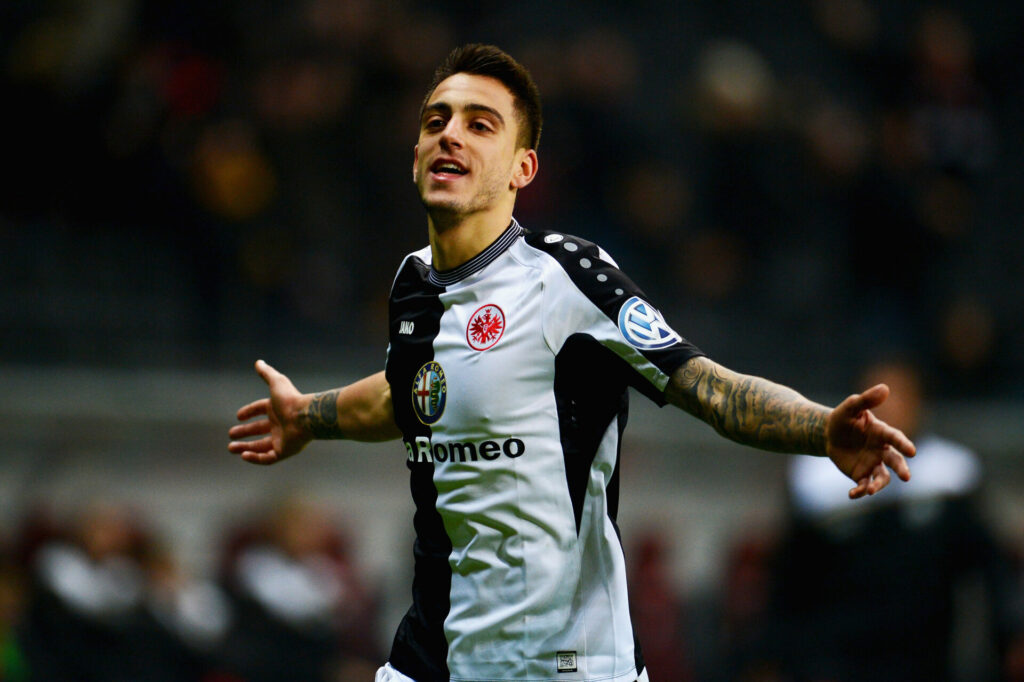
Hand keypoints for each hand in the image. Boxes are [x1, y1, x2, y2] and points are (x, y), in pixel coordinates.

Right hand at [228, 360, 312, 464]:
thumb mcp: (276, 382)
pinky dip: (255, 458)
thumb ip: (267, 373)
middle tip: (231, 435)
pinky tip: (244, 456)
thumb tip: (259, 362)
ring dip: (245, 447)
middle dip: (244, 433)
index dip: (249, 412)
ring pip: (261, 446)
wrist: (306, 417)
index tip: (238, 416)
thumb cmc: (291, 400)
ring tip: (231, 448)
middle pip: (259, 430)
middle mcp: (280, 424)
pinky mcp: (284, 451)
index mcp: (277, 409)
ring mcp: (282, 439)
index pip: (260, 410)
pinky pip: (267, 458)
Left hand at [826, 384, 915, 498]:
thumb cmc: (844, 417)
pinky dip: (860, 491)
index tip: (912, 451)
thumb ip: (866, 399)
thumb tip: (885, 388)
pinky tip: (853, 494)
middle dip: (901, 468)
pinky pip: (864, 485)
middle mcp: (882, 450)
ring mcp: (873, 463)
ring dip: (878, 485)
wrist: (829, 433)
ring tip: (870, 490)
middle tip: (906, 476)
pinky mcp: (862, 474)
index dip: (904, 444)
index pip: (895, 438)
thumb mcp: (851, 406)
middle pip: (895, 461)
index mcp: (882, 433)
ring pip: (882, 477)